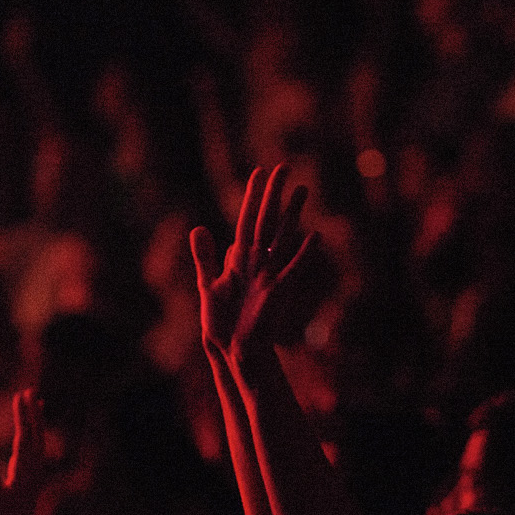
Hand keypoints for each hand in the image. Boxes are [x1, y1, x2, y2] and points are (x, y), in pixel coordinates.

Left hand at [190, 164, 327, 363]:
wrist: (232, 348)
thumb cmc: (221, 320)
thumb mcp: (208, 285)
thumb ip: (205, 257)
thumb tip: (198, 228)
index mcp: (239, 257)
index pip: (247, 219)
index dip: (253, 196)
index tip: (259, 172)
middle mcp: (258, 260)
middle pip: (268, 220)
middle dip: (275, 194)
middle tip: (284, 166)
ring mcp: (270, 273)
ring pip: (283, 236)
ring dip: (292, 213)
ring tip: (303, 189)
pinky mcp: (279, 291)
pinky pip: (294, 268)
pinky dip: (304, 253)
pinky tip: (316, 235)